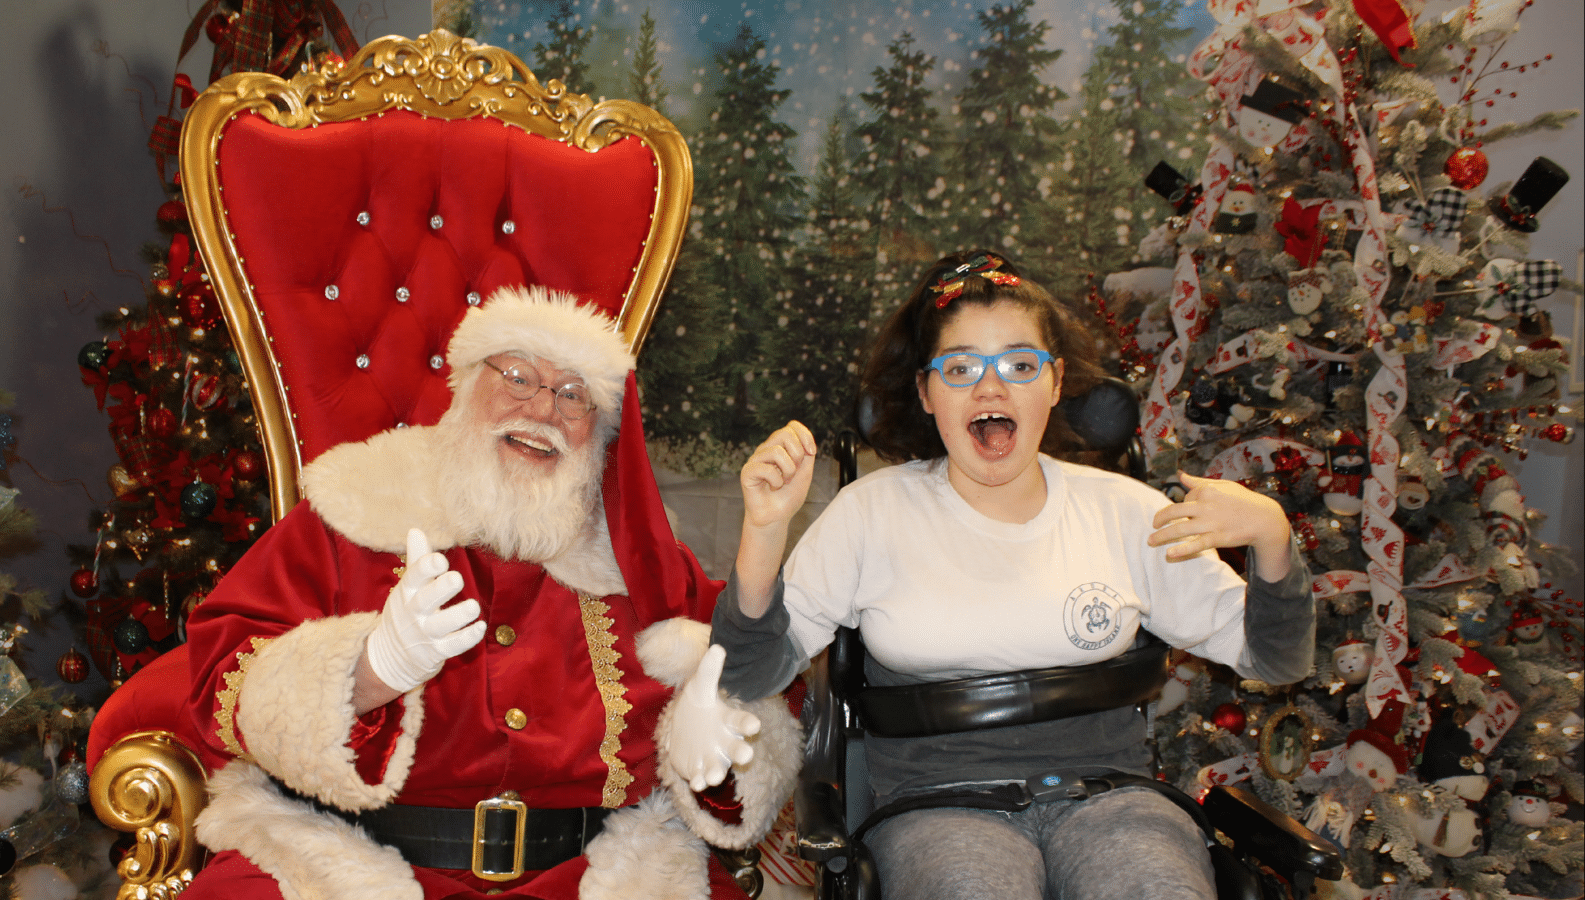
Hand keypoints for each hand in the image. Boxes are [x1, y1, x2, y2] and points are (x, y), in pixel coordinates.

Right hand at [365, 528, 485, 692]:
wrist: (390, 656)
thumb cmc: (406, 612)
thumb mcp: (407, 587)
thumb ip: (417, 560)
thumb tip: (415, 530)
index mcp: (407, 592)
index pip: (413, 577)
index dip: (426, 568)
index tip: (440, 559)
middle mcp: (414, 612)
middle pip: (426, 600)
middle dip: (440, 589)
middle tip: (457, 578)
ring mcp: (425, 634)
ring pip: (441, 625)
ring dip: (458, 616)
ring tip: (474, 607)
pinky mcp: (436, 652)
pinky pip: (452, 646)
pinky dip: (467, 638)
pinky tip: (480, 628)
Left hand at [668, 645, 759, 791]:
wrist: (682, 727)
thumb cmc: (698, 705)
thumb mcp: (700, 686)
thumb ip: (709, 670)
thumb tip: (718, 648)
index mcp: (727, 721)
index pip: (740, 721)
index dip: (748, 723)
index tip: (755, 724)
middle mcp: (724, 741)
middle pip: (736, 748)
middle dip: (741, 752)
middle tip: (747, 755)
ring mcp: (711, 757)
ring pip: (718, 767)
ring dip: (717, 773)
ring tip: (715, 776)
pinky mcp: (697, 770)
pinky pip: (700, 778)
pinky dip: (699, 782)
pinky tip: (696, 783)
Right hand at [741, 421, 817, 531]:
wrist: (776, 517)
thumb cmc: (789, 496)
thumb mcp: (805, 472)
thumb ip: (806, 453)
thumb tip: (803, 439)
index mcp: (781, 447)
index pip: (791, 426)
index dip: (804, 435)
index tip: (811, 453)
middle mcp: (767, 449)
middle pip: (785, 433)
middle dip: (797, 454)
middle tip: (794, 472)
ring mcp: (756, 459)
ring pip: (777, 451)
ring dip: (788, 471)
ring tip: (784, 482)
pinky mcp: (747, 471)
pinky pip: (766, 468)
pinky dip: (776, 481)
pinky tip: (773, 488)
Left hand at [1148, 472, 1291, 581]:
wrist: (1264, 519)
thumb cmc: (1243, 501)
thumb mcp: (1222, 485)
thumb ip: (1199, 481)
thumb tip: (1181, 475)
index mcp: (1206, 491)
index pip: (1184, 500)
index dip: (1181, 509)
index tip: (1182, 515)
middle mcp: (1206, 506)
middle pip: (1174, 512)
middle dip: (1160, 520)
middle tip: (1153, 526)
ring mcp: (1211, 523)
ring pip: (1180, 529)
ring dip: (1163, 536)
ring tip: (1151, 541)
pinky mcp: (1217, 538)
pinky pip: (1196, 544)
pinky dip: (1182, 550)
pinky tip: (1169, 554)